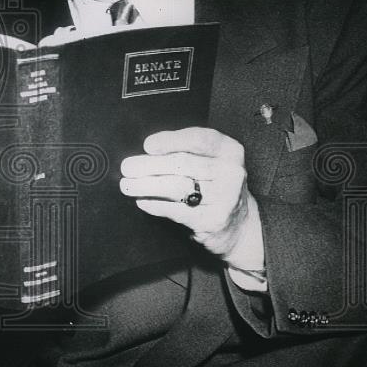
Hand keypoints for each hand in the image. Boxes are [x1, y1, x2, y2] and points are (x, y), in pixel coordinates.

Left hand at [119, 127, 264, 270]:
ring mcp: (224, 198)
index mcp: (230, 151)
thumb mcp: (212, 162)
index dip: (171, 140)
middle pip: (182, 163)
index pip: (200, 139)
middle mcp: (231, 172)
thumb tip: (148, 150)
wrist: (239, 226)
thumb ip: (187, 151)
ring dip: (146, 185)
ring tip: (128, 185)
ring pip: (176, 187)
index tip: (147, 145)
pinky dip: (156, 205)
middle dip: (149, 165)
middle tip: (127, 168)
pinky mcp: (213, 220)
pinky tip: (143, 201)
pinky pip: (177, 210)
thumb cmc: (216, 186)